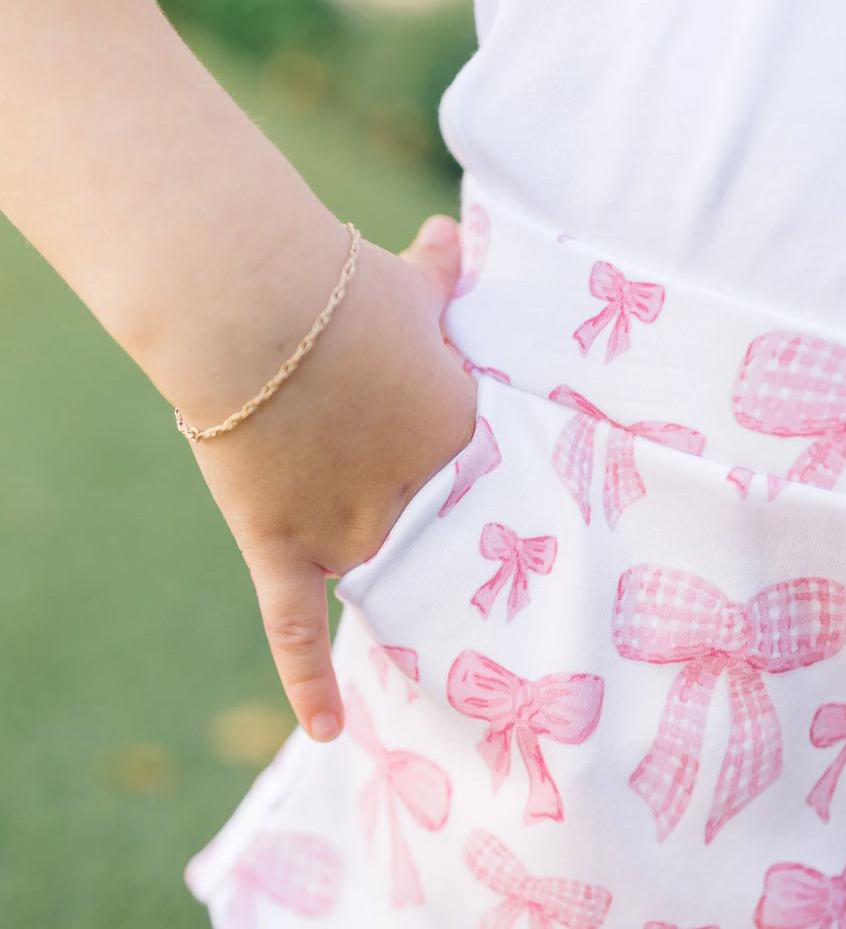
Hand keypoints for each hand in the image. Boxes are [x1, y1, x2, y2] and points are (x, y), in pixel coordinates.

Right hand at [182, 216, 476, 741]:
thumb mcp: (406, 280)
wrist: (257, 303)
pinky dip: (308, 682)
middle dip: (426, 513)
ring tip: (370, 557)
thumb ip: (439, 271)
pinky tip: (326, 731)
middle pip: (428, 523)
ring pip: (374, 563)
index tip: (457, 469)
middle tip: (432, 523)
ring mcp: (351, 525)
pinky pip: (297, 628)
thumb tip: (451, 228)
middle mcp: (413, 494)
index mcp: (456, 434)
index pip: (474, 470)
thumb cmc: (341, 286)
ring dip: (373, 556)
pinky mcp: (286, 546)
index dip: (458, 463)